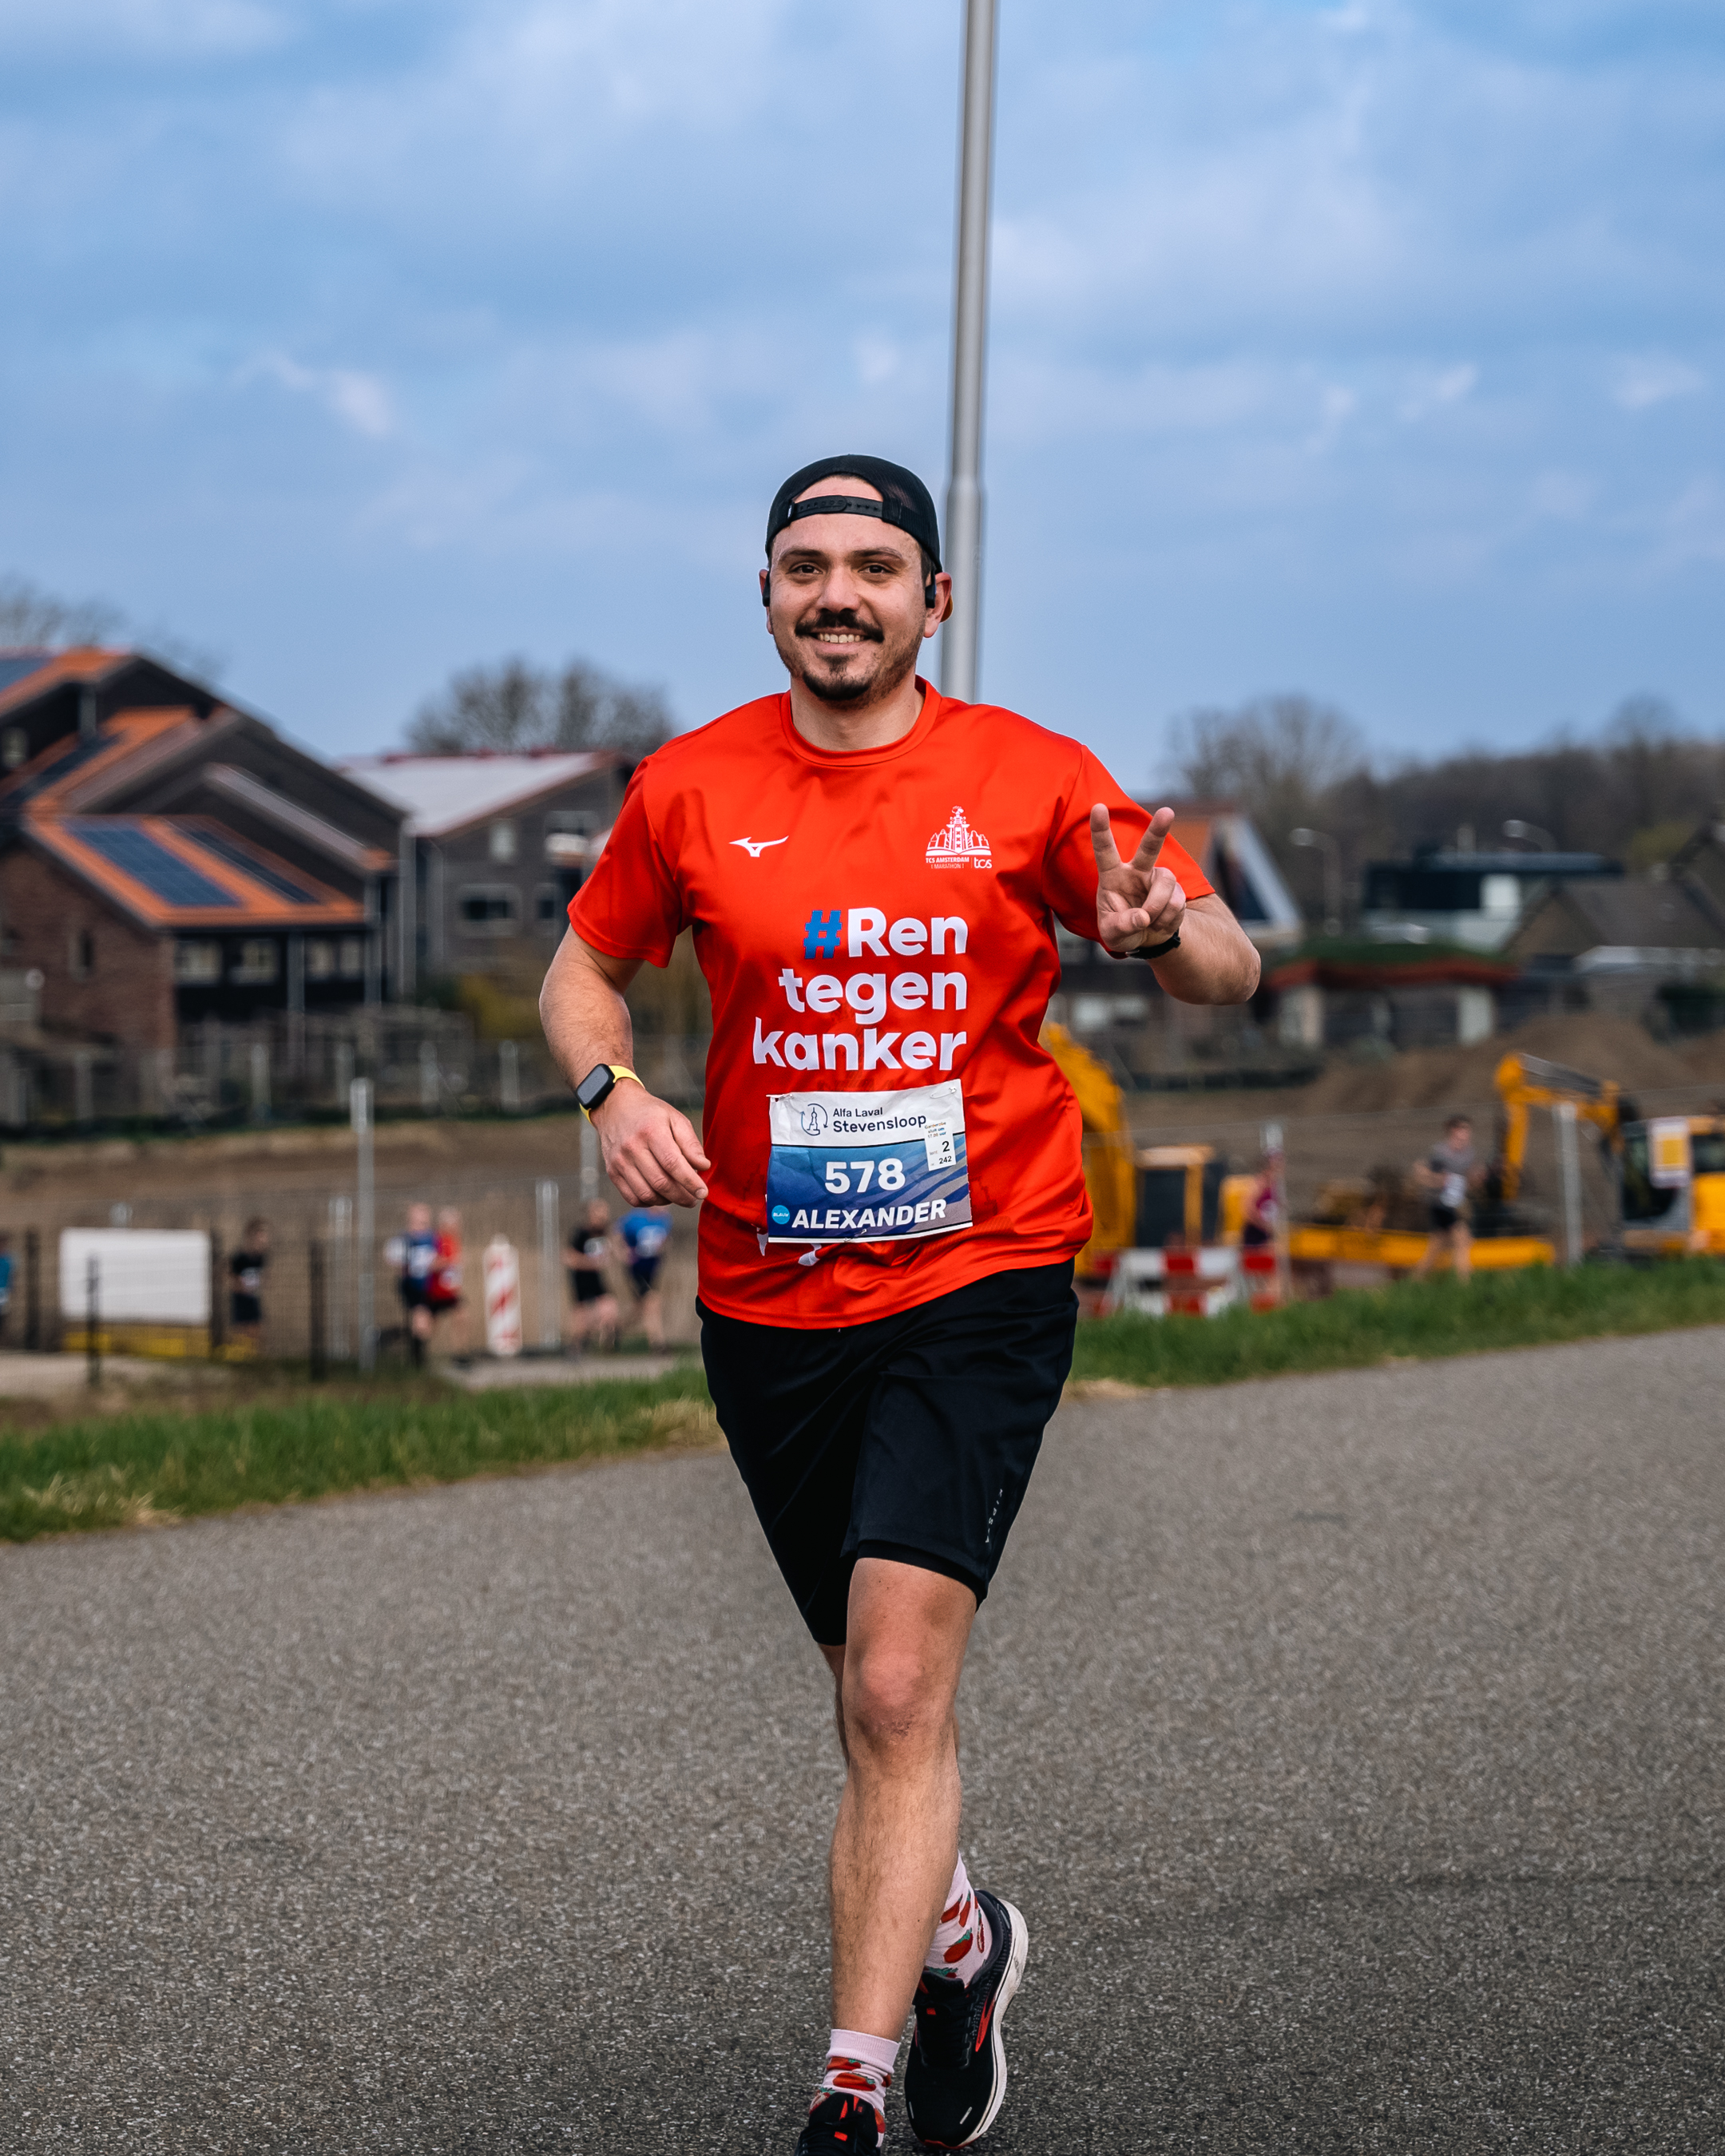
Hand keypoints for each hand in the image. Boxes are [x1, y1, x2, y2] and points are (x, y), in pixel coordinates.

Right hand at [593, 1083, 710, 1206]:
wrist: (616, 1107)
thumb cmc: (650, 1114)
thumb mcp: (675, 1118)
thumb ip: (690, 1143)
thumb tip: (703, 1166)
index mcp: (651, 1131)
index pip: (673, 1164)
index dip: (690, 1182)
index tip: (703, 1192)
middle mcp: (632, 1148)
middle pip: (661, 1182)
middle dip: (682, 1196)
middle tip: (694, 1199)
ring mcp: (619, 1162)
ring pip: (647, 1194)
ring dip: (667, 1201)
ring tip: (678, 1195)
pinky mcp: (612, 1172)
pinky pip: (632, 1197)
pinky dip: (649, 1202)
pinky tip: (660, 1195)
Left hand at [1090, 804, 1185, 956]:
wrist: (1146, 938)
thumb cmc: (1121, 929)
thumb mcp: (1112, 934)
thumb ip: (1122, 926)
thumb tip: (1142, 917)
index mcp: (1113, 875)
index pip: (1105, 850)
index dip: (1100, 829)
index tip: (1097, 807)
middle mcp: (1136, 871)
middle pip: (1149, 847)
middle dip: (1158, 830)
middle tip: (1167, 812)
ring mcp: (1158, 879)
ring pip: (1165, 885)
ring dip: (1158, 907)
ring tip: (1149, 921)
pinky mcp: (1176, 890)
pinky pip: (1176, 903)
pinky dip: (1167, 919)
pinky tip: (1159, 923)